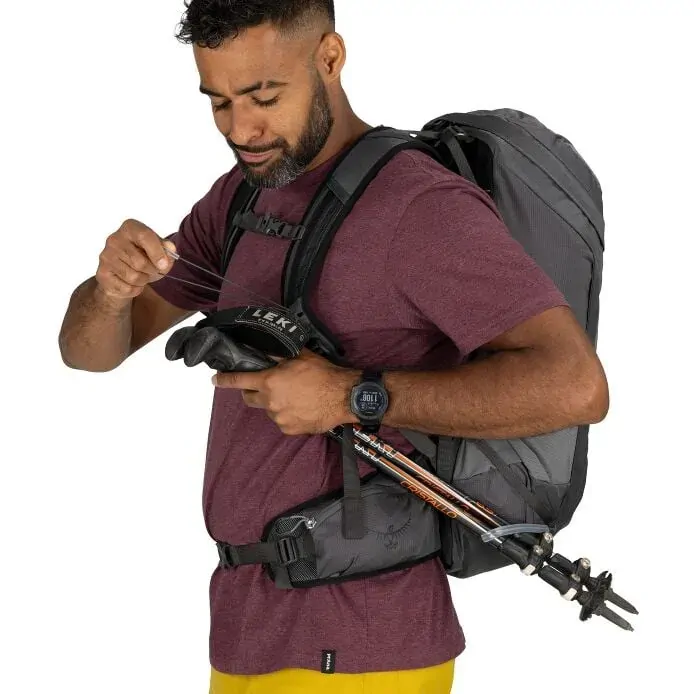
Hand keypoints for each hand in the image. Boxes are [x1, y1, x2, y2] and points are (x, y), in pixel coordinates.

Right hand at [95, 219, 175, 300]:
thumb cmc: (144, 258)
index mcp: (130, 228)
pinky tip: (132, 283)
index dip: (157, 252)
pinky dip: (135, 289)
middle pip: (140, 262)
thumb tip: (170, 248)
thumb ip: (167, 249)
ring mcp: (106, 256)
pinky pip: (126, 288)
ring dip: (144, 280)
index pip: (144, 236)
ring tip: (142, 275)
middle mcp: (114, 239)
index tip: (164, 265)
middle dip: (152, 271)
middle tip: (154, 270)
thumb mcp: (159, 251)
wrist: (122, 274)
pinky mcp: (102, 273)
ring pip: (133, 277)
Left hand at [212, 349, 359, 434]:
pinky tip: (300, 407)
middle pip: (249, 398)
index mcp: (269, 382)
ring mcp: (279, 418)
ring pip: (268, 410)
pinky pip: (281, 421)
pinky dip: (287, 414)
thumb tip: (264, 351)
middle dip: (253, 392)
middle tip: (268, 386)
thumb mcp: (300, 357)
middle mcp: (270, 402)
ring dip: (274, 403)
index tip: (215, 380)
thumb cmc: (324, 375)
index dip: (224, 380)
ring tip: (294, 396)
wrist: (344, 397)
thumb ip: (278, 356)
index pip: (238, 381)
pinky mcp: (289, 429)